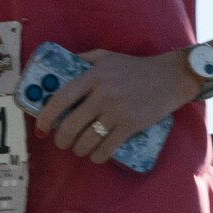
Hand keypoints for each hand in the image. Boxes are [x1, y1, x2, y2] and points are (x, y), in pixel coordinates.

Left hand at [30, 46, 194, 167]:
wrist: (171, 77)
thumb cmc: (136, 67)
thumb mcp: (107, 56)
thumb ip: (82, 60)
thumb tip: (57, 68)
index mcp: (93, 76)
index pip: (61, 98)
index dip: (46, 116)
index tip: (41, 127)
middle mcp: (103, 94)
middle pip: (71, 125)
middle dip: (61, 139)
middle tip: (61, 142)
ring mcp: (118, 111)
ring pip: (87, 140)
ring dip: (79, 150)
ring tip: (79, 149)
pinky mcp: (131, 126)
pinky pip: (107, 148)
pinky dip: (97, 156)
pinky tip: (96, 155)